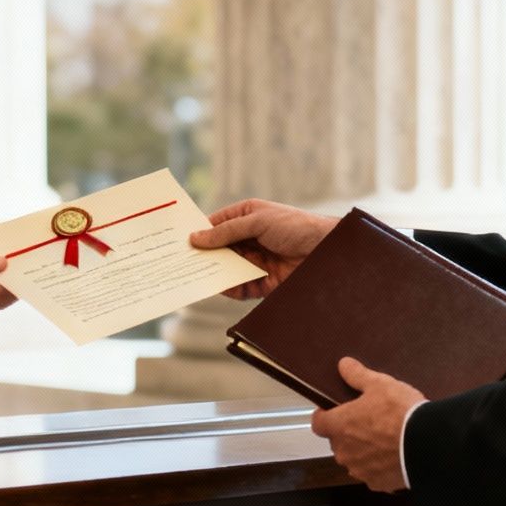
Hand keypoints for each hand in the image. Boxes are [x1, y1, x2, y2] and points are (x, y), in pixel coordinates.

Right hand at [187, 199, 338, 297]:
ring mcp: (255, 261)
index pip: (215, 225)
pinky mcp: (263, 282)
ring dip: (214, 272)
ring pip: (227, 269)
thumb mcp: (258, 221)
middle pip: (218, 249)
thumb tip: (196, 238)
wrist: (328, 250)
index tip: (177, 241)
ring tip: (194, 276)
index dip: (198, 232)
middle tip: (180, 262)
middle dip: (202, 255)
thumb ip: (226, 231)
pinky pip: (240, 287)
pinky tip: (220, 287)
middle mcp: (249, 239)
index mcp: (247, 217)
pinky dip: (230, 288)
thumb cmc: (296, 226)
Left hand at [310, 358, 424, 491]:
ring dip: (363, 451)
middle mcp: (344, 452)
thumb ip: (357, 376)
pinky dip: (379, 466)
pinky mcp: (378, 483)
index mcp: (339, 426)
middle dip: (348, 433)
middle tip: (369, 421)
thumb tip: (343, 365)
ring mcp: (360, 470)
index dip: (325, 415)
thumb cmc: (400, 412)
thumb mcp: (380, 384)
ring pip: (355, 459)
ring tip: (385, 439)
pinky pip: (373, 473)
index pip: (318, 423)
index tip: (335, 410)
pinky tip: (395, 455)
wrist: (427, 445)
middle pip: (337, 442)